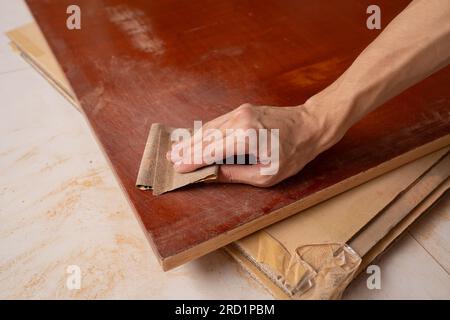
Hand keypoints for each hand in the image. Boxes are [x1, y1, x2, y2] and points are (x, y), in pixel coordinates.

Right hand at [167, 102, 342, 186]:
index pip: (211, 151)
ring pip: (209, 128)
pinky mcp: (242, 109)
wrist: (310, 125)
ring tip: (176, 149)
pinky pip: (218, 122)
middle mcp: (240, 120)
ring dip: (192, 139)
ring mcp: (240, 112)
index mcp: (246, 137)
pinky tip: (194, 138)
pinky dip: (204, 132)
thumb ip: (236, 174)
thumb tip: (212, 173)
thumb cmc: (293, 153)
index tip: (177, 168)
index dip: (192, 161)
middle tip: (169, 158)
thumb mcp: (267, 174)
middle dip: (187, 149)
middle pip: (206, 137)